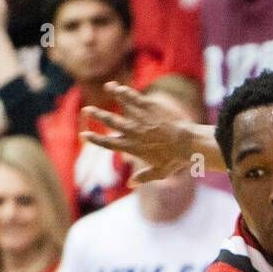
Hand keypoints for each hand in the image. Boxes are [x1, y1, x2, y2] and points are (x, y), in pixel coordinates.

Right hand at [80, 82, 201, 182]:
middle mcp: (134, 133)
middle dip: (97, 116)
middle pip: (111, 123)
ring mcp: (141, 119)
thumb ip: (144, 177)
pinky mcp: (150, 108)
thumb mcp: (159, 173)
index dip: (95, 139)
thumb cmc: (175, 160)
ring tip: (106, 87)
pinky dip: (125, 92)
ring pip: (122, 107)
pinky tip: (118, 87)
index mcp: (133, 148)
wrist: (188, 144)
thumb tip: (131, 184)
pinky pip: (134, 98)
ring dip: (112, 97)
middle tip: (87, 110)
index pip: (109, 143)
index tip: (84, 134)